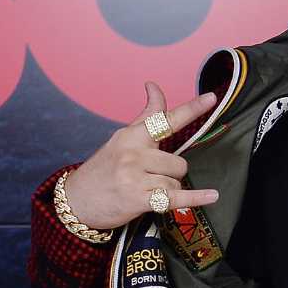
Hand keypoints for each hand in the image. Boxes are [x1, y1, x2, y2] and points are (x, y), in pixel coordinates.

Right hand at [62, 82, 223, 230]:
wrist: (76, 201)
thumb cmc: (103, 170)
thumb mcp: (122, 139)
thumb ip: (146, 116)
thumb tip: (153, 85)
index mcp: (131, 136)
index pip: (165, 120)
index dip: (191, 108)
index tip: (211, 98)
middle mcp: (133, 154)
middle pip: (179, 162)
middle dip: (171, 174)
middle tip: (149, 179)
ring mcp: (134, 176)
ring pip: (176, 182)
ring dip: (167, 190)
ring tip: (145, 191)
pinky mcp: (137, 199)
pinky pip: (175, 198)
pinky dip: (195, 199)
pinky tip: (211, 196)